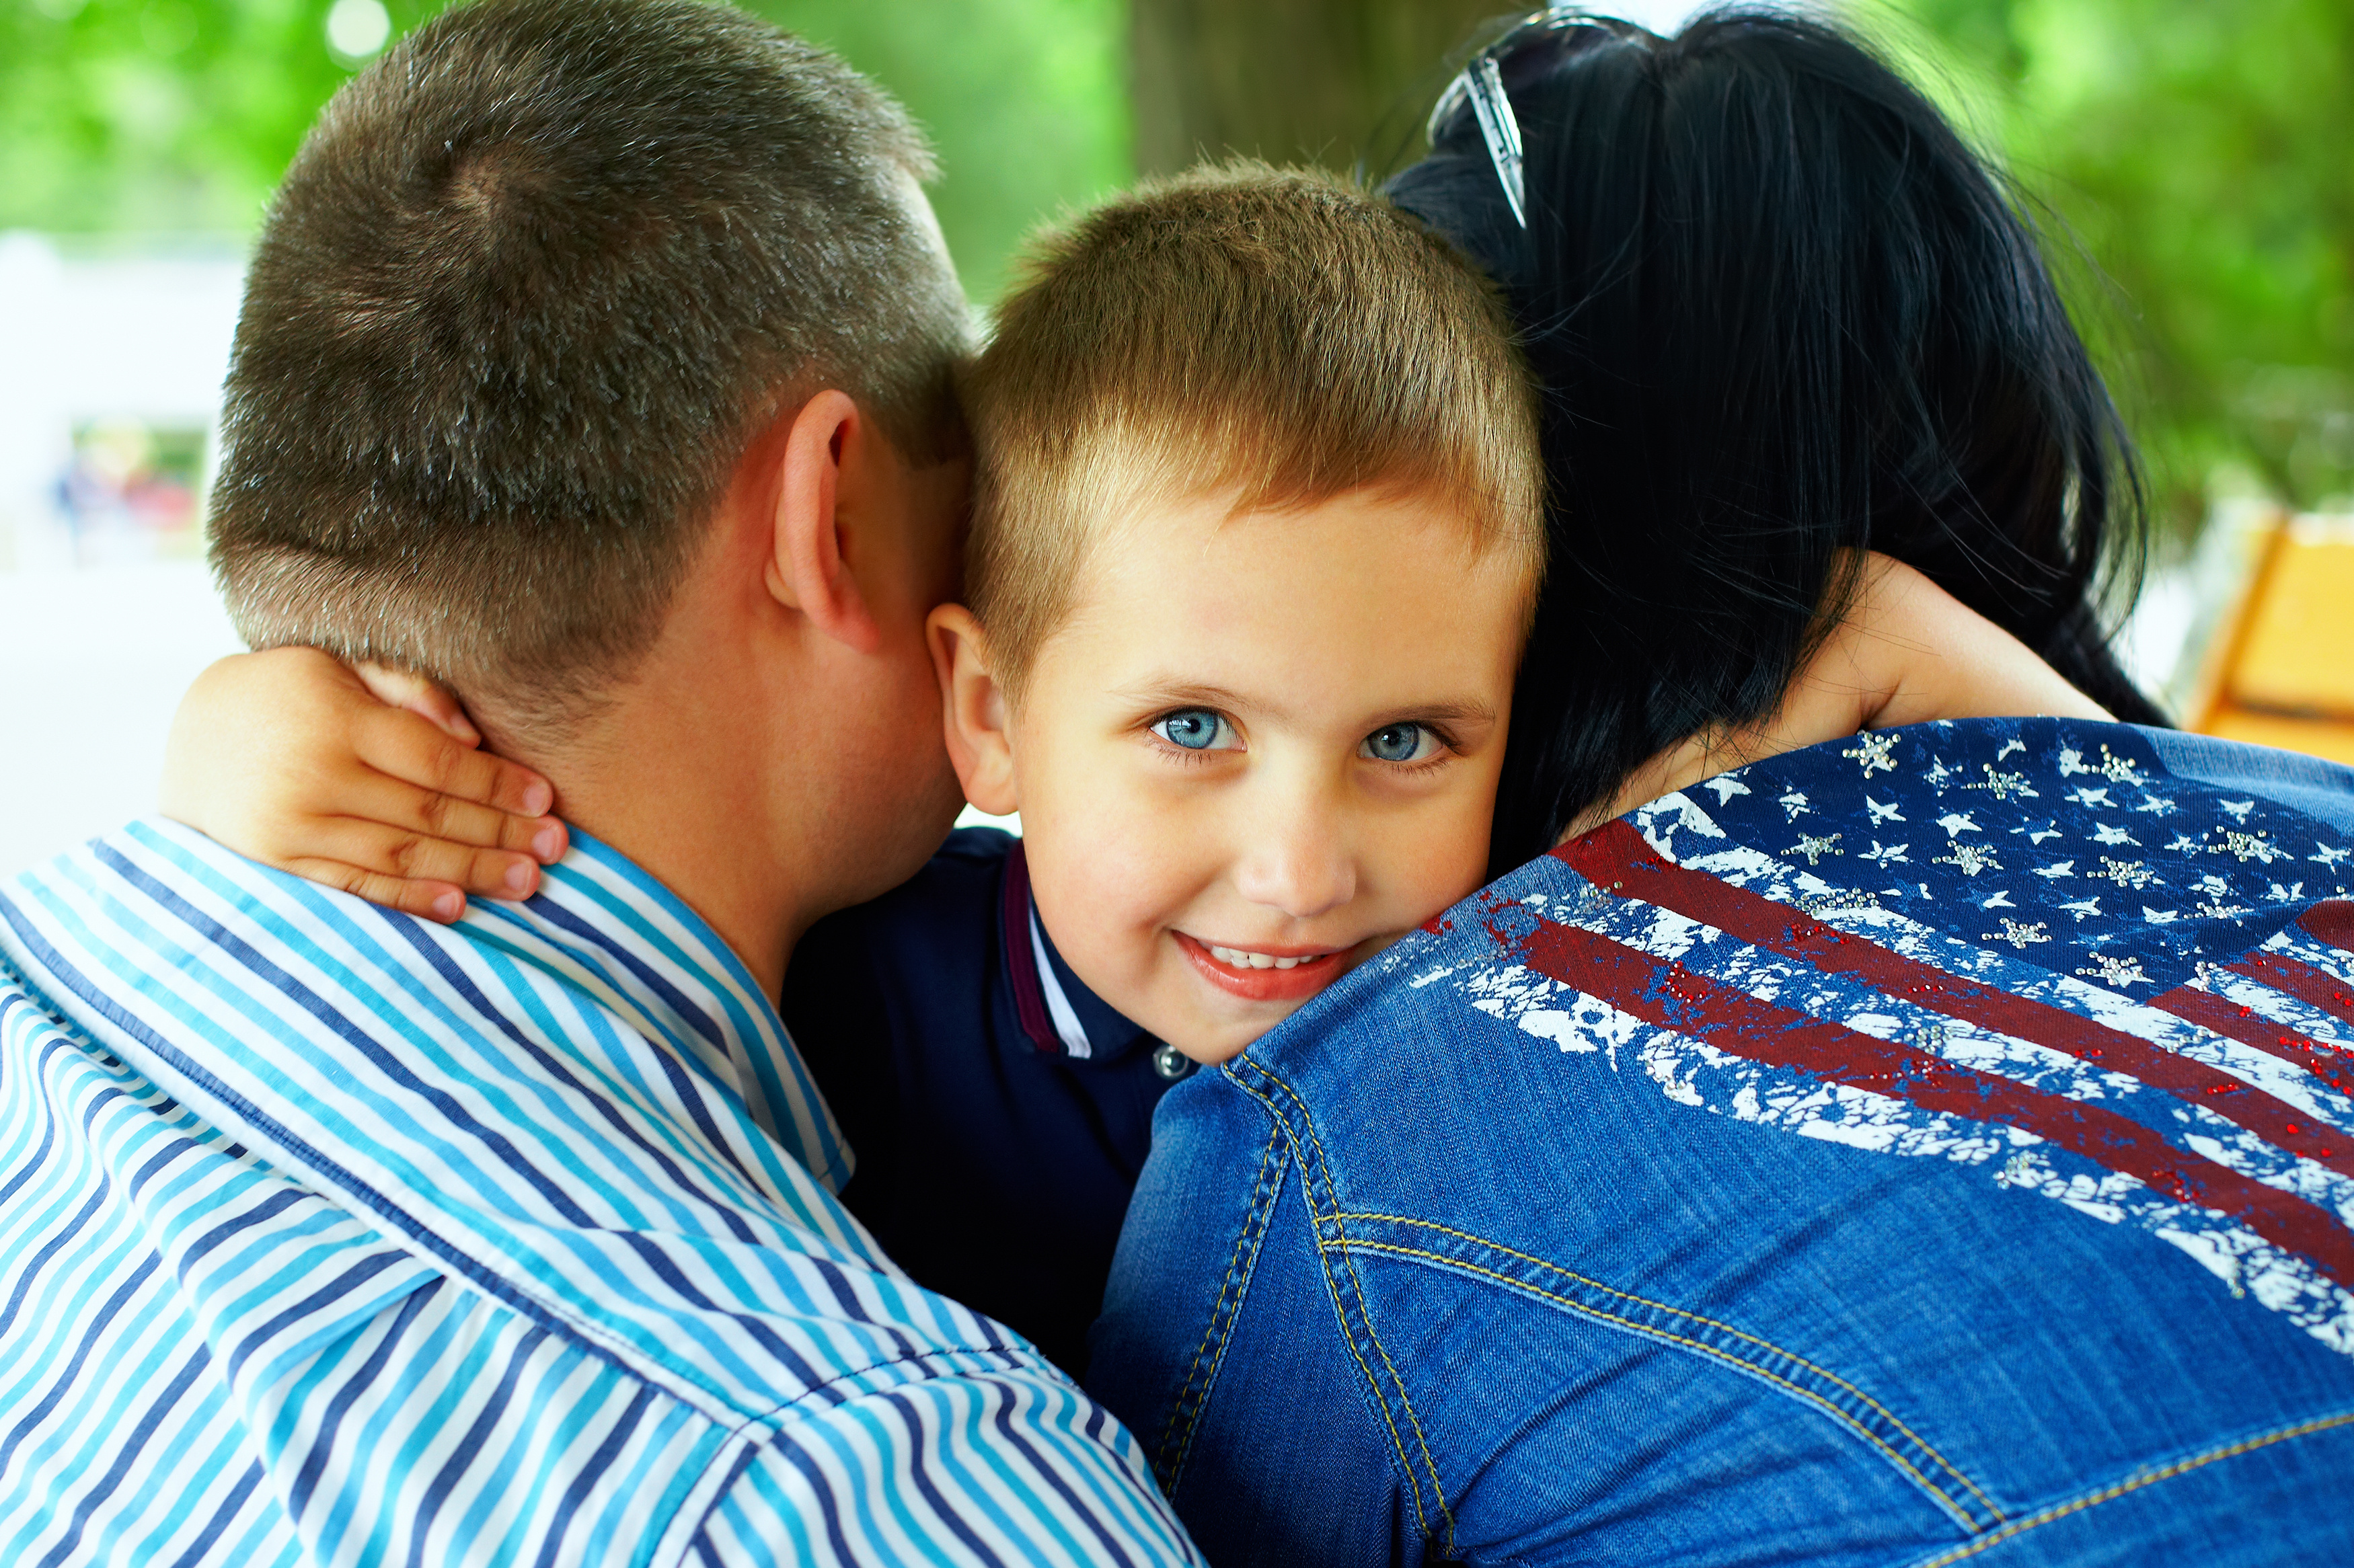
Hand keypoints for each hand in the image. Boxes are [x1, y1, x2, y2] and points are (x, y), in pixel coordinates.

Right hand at [159, 648, 568, 921]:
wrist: (196, 737)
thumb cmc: (290, 693)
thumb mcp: (340, 667)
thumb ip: (408, 689)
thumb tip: (470, 736)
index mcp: (336, 718)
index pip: (436, 760)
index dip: (497, 783)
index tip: (546, 799)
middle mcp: (314, 775)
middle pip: (428, 812)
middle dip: (500, 832)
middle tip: (556, 848)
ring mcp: (294, 825)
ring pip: (401, 855)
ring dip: (471, 871)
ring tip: (527, 881)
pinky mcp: (280, 862)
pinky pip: (356, 884)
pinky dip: (409, 898)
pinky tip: (458, 905)